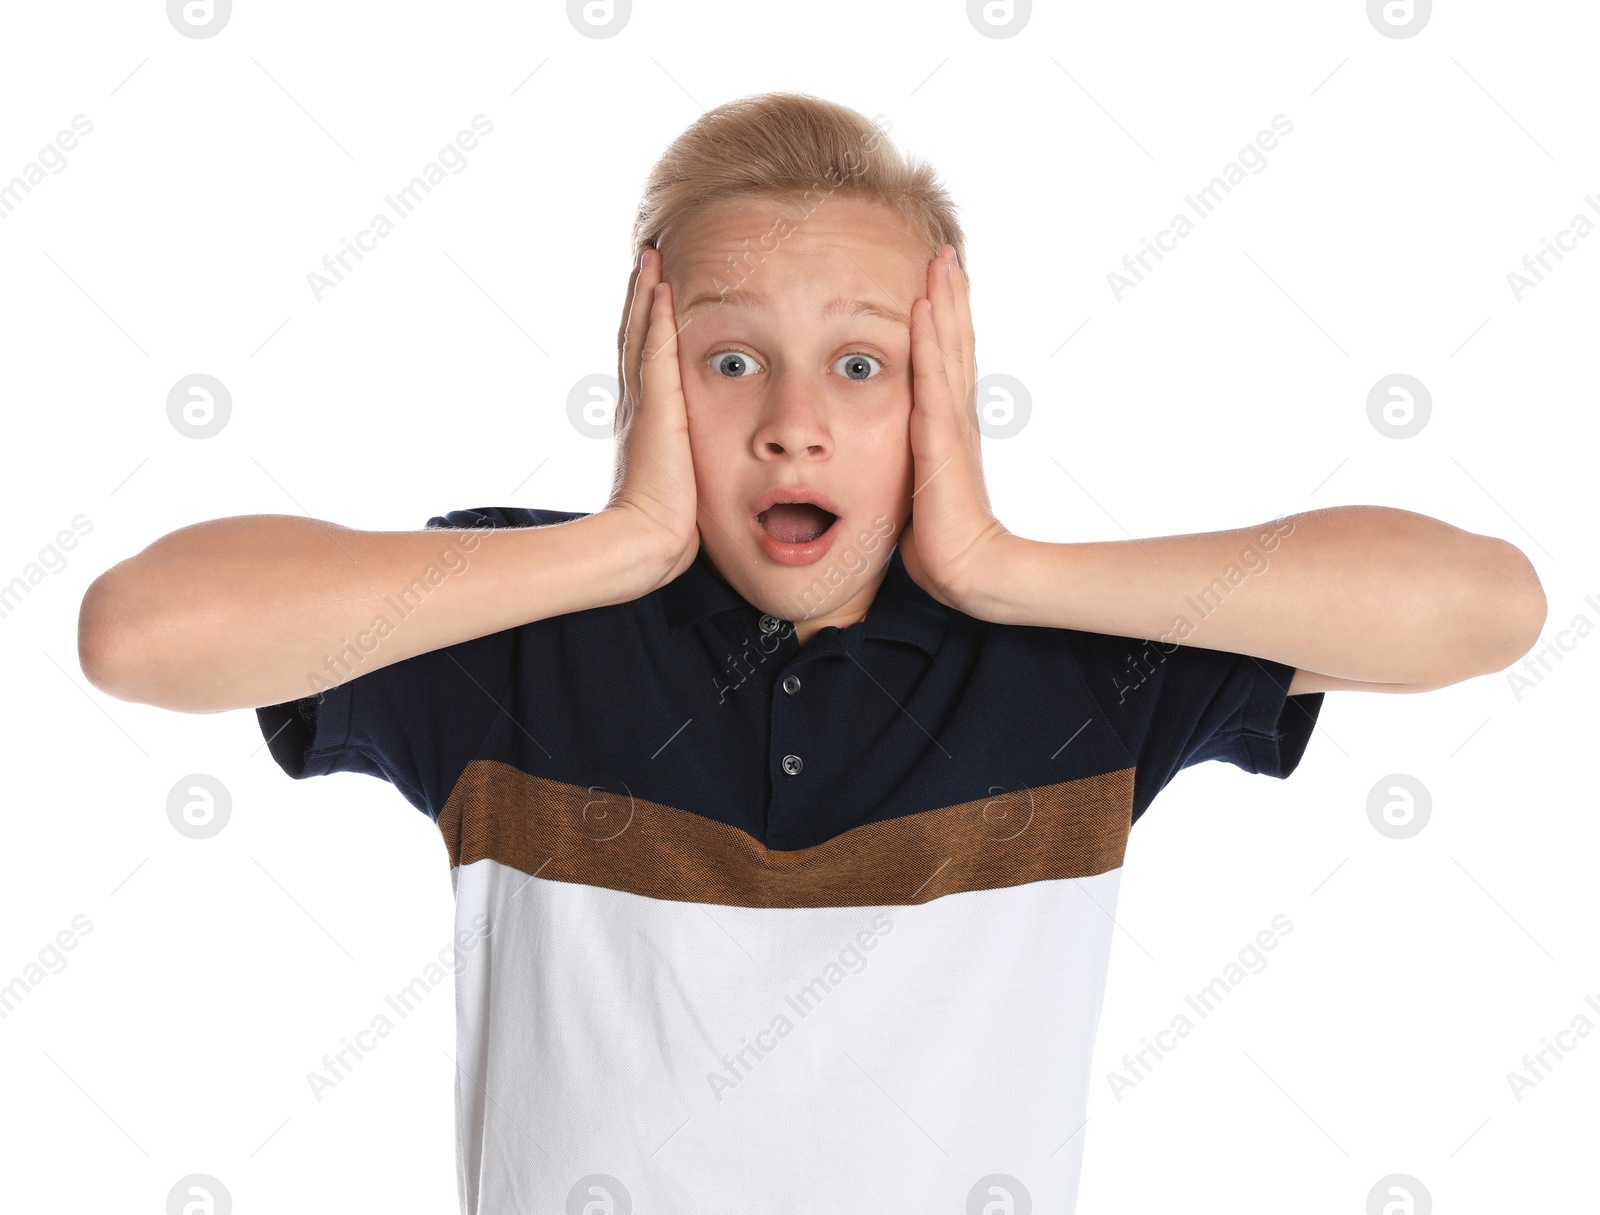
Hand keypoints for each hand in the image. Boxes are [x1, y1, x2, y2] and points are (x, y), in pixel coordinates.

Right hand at [605, 246, 699, 585]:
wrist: (649, 540)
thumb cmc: (668, 525)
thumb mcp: (681, 484)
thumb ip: (687, 466)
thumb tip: (698, 472)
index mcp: (645, 423)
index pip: (644, 363)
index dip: (644, 328)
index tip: (652, 295)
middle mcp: (637, 406)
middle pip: (634, 338)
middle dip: (639, 299)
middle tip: (645, 259)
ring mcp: (642, 405)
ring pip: (639, 335)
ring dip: (644, 294)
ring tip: (650, 257)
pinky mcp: (655, 408)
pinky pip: (654, 351)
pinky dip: (654, 316)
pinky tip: (660, 286)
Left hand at [897, 245, 1012, 613]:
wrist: (966, 566)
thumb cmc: (941, 540)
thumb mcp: (920, 492)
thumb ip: (913, 469)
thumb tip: (893, 468)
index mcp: (950, 428)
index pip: (948, 363)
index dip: (947, 323)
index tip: (940, 286)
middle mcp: (957, 416)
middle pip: (955, 341)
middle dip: (951, 296)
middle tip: (947, 253)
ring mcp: (953, 421)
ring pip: (949, 346)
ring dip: (945, 300)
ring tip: (942, 259)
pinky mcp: (941, 433)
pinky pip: (932, 374)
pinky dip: (929, 337)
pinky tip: (925, 305)